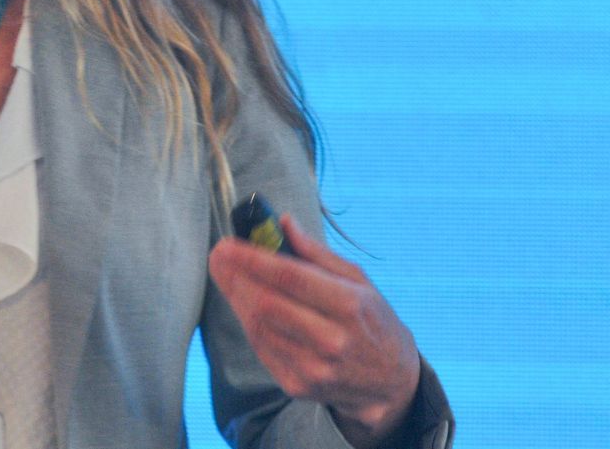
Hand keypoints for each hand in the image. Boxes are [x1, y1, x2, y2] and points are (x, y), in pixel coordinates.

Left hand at [208, 214, 420, 448]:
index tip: (228, 244)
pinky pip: (261, 349)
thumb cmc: (373, 322)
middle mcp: (331, 340)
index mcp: (349, 306)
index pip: (290, 278)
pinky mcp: (299, 386)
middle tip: (218, 255)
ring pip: (258, 327)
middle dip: (235, 277)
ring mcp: (314, 368)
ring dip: (237, 298)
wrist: (391, 384)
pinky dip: (249, 323)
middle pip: (266, 304)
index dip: (252, 259)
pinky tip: (243, 303)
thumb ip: (317, 253)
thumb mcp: (359, 282)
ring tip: (227, 274)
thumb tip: (283, 222)